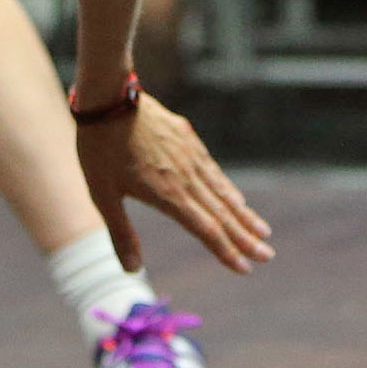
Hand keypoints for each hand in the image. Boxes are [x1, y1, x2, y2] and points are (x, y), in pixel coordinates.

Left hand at [74, 91, 274, 276]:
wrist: (108, 96)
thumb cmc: (99, 148)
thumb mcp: (103, 195)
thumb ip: (121, 233)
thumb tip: (131, 271)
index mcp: (167, 194)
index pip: (205, 230)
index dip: (226, 251)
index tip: (245, 268)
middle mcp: (186, 177)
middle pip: (222, 213)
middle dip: (246, 238)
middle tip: (267, 255)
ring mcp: (190, 155)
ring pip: (222, 191)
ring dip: (244, 213)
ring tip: (262, 230)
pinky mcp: (187, 138)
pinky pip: (213, 170)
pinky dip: (228, 188)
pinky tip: (235, 196)